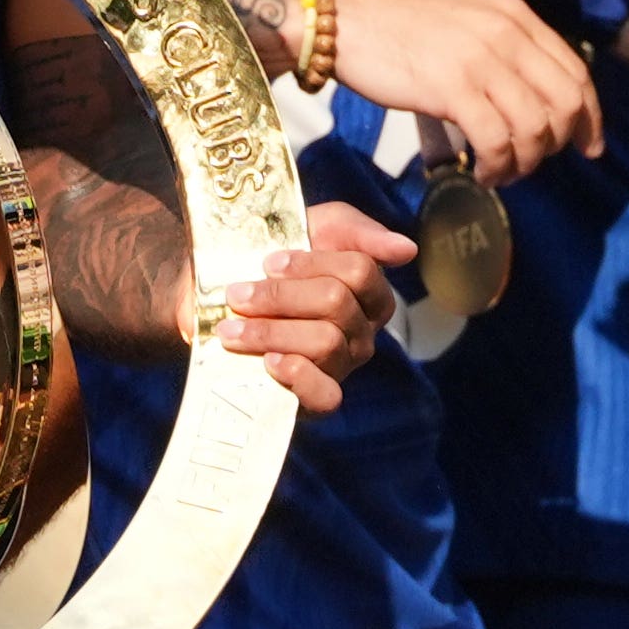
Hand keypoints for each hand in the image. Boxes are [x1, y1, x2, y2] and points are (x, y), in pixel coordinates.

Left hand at [215, 201, 412, 412]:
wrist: (221, 298)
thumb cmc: (277, 259)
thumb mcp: (318, 229)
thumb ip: (359, 232)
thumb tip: (406, 248)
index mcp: (369, 292)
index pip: (359, 271)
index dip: (309, 264)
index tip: (268, 262)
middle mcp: (362, 332)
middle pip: (337, 304)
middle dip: (280, 296)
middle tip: (238, 295)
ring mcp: (342, 366)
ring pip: (324, 343)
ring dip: (270, 332)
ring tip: (232, 329)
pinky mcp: (318, 399)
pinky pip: (326, 395)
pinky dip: (297, 376)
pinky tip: (269, 362)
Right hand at [327, 0, 600, 182]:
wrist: (342, 16)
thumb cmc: (396, 24)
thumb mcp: (466, 21)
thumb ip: (503, 49)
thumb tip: (530, 98)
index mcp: (515, 15)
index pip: (575, 71)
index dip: (590, 117)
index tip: (590, 147)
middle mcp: (508, 34)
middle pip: (565, 103)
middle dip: (559, 145)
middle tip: (534, 165)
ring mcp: (482, 60)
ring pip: (535, 127)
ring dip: (523, 163)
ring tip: (499, 172)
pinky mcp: (453, 88)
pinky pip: (497, 141)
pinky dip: (496, 167)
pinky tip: (479, 172)